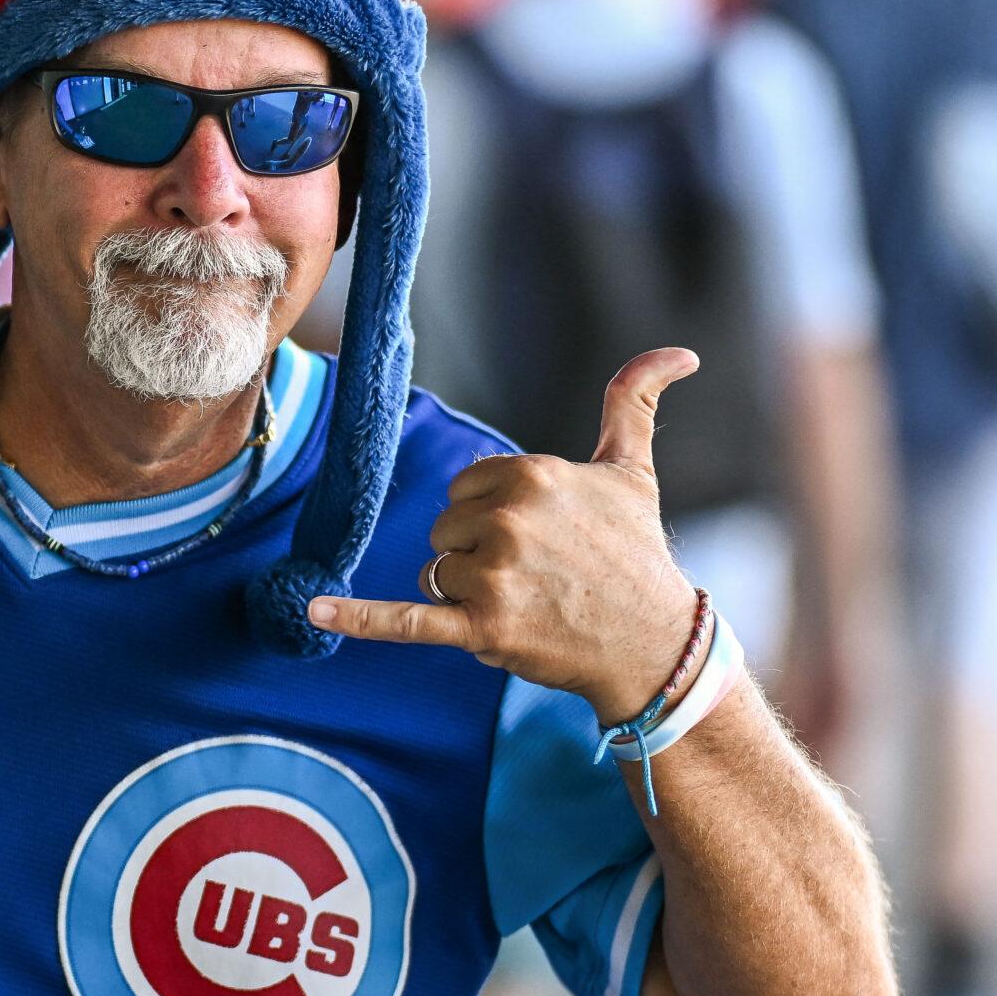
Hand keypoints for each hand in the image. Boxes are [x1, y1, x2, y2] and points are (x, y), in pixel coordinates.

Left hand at [308, 349, 704, 723]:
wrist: (654, 645)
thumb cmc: (637, 555)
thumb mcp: (633, 470)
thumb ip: (633, 402)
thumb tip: (680, 351)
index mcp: (532, 474)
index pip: (464, 486)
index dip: (492, 514)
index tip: (541, 536)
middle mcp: (511, 519)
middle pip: (446, 528)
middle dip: (479, 553)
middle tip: (539, 575)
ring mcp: (494, 576)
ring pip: (436, 572)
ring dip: (468, 593)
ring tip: (527, 604)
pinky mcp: (482, 628)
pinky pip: (406, 619)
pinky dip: (359, 618)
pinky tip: (315, 611)